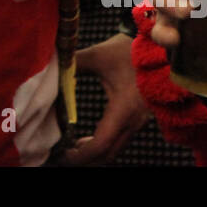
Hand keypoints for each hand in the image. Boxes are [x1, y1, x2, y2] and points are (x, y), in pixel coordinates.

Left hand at [61, 32, 150, 164]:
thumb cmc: (127, 50)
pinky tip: (84, 140)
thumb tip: (49, 70)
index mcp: (123, 109)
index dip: (80, 155)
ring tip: (69, 148)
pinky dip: (101, 146)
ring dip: (92, 153)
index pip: (101, 144)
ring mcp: (138, 122)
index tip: (61, 155)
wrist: (157, 47)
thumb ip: (71, 64)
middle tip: (60, 155)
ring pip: (114, 150)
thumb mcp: (96, 55)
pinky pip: (119, 141)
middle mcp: (133, 121)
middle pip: (107, 154)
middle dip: (83, 159)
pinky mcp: (138, 119)